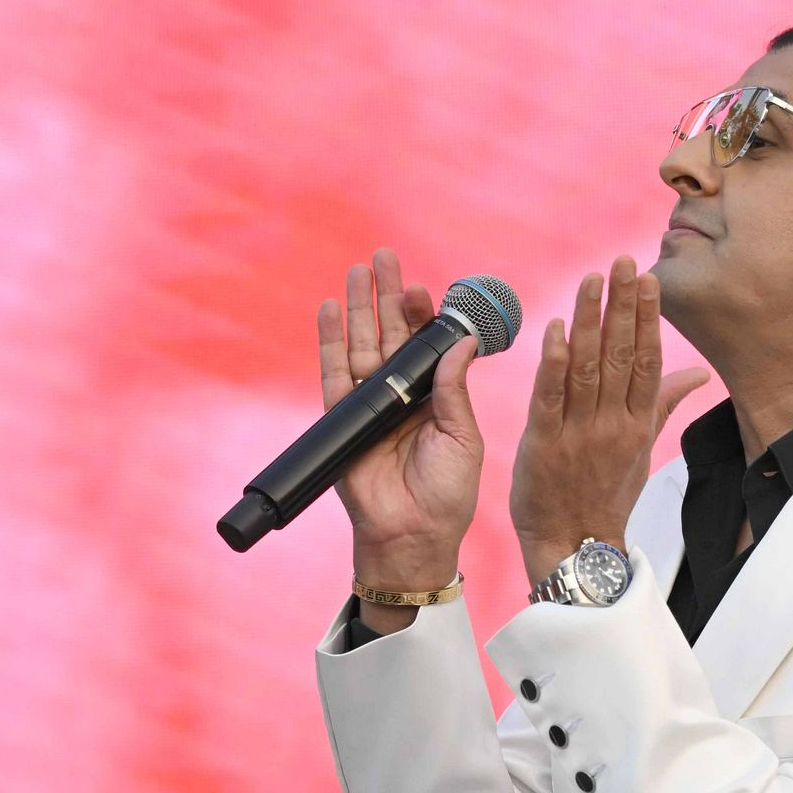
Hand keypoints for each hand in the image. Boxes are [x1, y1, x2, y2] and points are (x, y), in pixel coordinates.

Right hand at [317, 248, 486, 592]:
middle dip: (387, 296)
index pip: (426, 346)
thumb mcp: (463, 437)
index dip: (422, 316)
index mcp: (435, 398)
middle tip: (385, 255)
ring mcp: (370, 406)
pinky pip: (334, 372)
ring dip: (359, 307)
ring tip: (358, 269)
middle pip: (390, 335)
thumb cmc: (447, 495)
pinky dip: (329, 340)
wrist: (413, 536)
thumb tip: (460, 340)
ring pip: (361, 345)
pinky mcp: (343, 419)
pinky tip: (331, 307)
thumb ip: (455, 388)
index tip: (422, 289)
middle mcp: (401, 396)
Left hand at [512, 260, 706, 587]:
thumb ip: (663, 403)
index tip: (648, 280)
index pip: (646, 361)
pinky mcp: (544, 444)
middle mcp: (612, 425)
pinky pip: (551, 397)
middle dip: (623, 306)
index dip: (647, 318)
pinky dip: (553, 362)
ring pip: (587, 369)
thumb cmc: (606, 496)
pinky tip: (556, 329)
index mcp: (636, 424)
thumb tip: (698, 372)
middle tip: (624, 263)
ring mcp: (578, 434)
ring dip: (590, 321)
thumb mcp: (642, 450)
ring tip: (592, 280)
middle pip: (621, 356)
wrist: (574, 546)